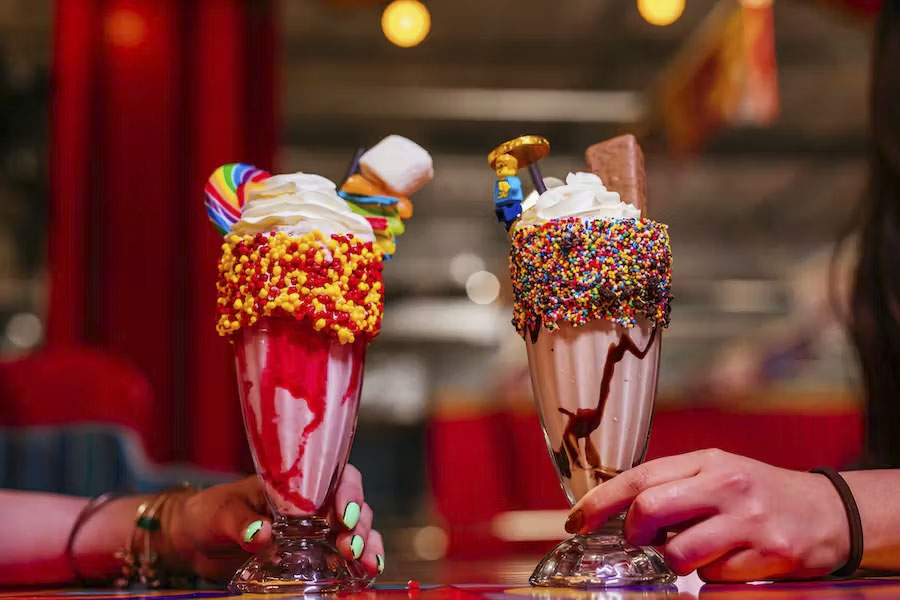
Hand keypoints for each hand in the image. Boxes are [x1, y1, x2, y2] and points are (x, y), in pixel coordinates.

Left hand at [162, 465, 383, 580]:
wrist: (195, 541)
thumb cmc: (209, 514)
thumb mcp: (220, 513)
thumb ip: (240, 521)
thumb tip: (261, 533)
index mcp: (296, 483)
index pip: (335, 475)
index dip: (348, 490)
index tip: (343, 513)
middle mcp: (314, 504)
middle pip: (354, 504)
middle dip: (359, 524)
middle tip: (349, 547)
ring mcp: (316, 531)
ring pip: (358, 529)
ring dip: (367, 543)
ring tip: (365, 564)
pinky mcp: (314, 557)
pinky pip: (346, 557)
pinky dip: (362, 562)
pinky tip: (368, 573)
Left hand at [566, 449, 850, 581]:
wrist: (829, 512)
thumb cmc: (760, 493)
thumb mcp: (717, 473)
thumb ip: (673, 486)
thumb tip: (619, 513)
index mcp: (707, 461)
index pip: (638, 477)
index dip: (600, 502)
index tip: (576, 521)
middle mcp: (726, 485)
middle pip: (650, 510)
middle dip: (635, 534)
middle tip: (642, 543)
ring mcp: (749, 520)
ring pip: (680, 553)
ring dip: (677, 561)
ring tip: (699, 551)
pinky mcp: (770, 553)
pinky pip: (715, 578)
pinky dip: (712, 576)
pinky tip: (733, 560)